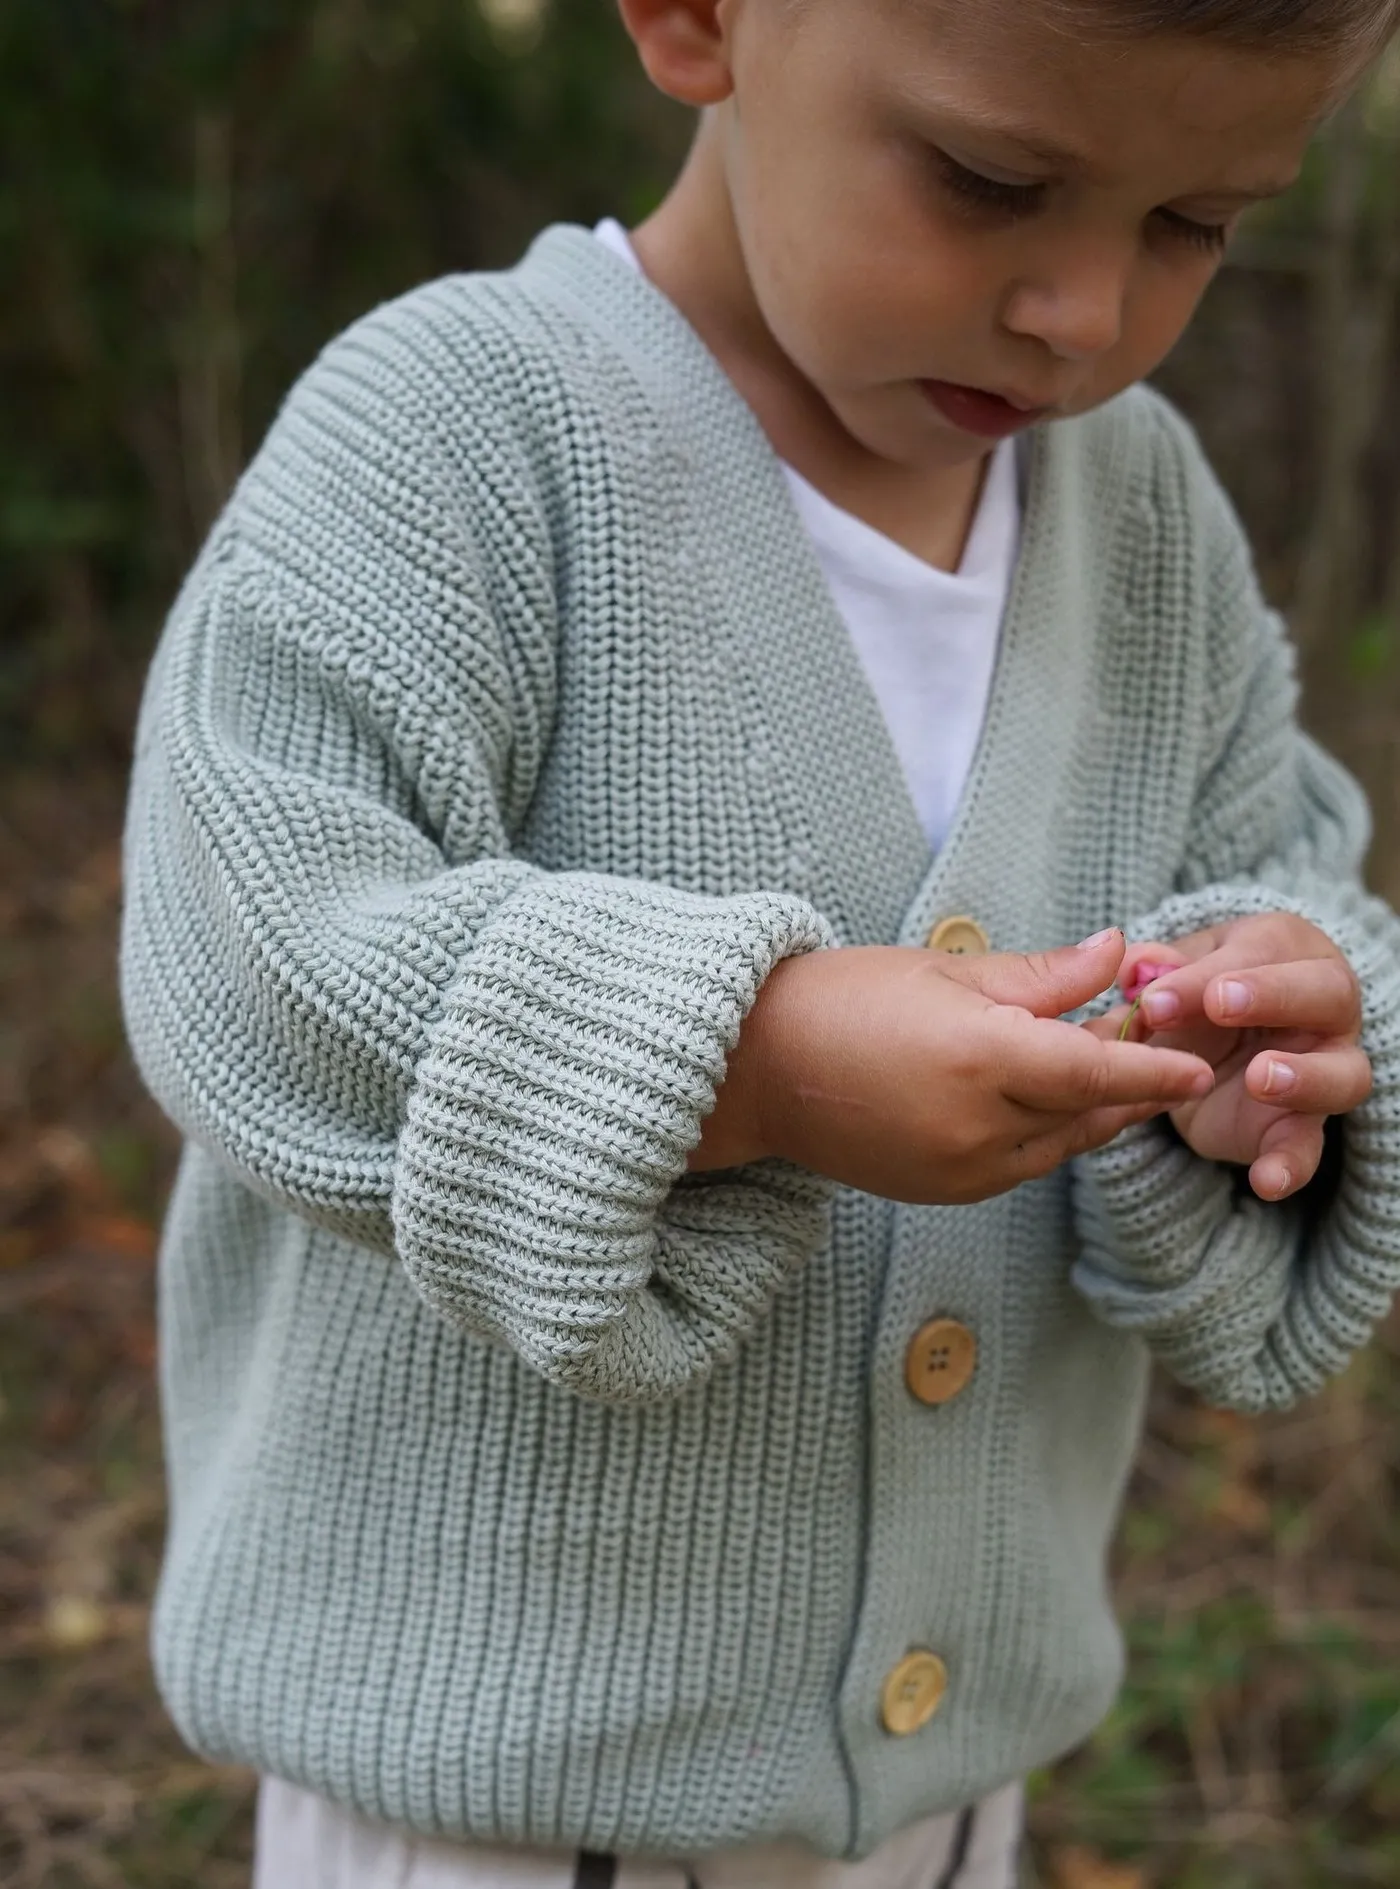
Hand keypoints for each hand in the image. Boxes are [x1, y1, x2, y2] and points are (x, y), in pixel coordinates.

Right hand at [690, 930, 1214, 1206]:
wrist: (755, 1069)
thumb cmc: (842, 998)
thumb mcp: (944, 970)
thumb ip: (1040, 974)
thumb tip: (1116, 950)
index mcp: (978, 1059)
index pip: (1096, 1071)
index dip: (1154, 1068)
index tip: (1199, 1063)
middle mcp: (977, 1127)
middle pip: (1088, 1112)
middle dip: (1131, 1081)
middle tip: (1158, 1037)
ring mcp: (961, 1169)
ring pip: (1062, 1144)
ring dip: (1094, 1109)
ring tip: (1109, 1062)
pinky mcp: (945, 1192)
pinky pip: (1023, 1163)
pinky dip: (1049, 1131)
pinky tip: (1046, 1094)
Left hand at [1108, 914, 1371, 1202]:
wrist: (1208, 1050)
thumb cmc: (1196, 992)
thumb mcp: (1170, 973)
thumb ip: (1154, 968)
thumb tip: (1135, 968)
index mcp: (1286, 950)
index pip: (1259, 951)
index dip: (1207, 972)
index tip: (1156, 999)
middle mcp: (1324, 1006)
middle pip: (1327, 992)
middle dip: (1274, 995)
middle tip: (1221, 1004)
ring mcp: (1326, 1067)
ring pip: (1345, 1072)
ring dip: (1305, 1075)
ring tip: (1261, 1078)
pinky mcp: (1304, 1126)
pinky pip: (1310, 1146)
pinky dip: (1292, 1165)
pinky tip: (1267, 1182)